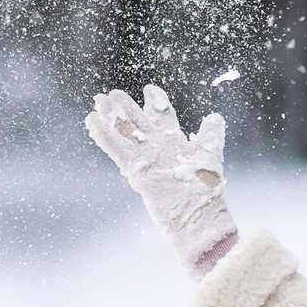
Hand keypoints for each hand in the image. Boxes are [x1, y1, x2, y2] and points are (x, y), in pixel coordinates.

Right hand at [84, 83, 237, 275]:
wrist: (198, 219)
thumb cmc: (207, 190)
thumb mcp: (210, 155)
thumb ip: (210, 135)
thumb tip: (214, 117)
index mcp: (174, 143)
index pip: (162, 117)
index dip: (155, 102)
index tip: (149, 88)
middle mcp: (158, 149)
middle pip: (138, 122)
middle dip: (126, 107)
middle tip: (113, 93)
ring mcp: (146, 160)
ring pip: (124, 133)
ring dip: (111, 117)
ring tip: (98, 101)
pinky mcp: (137, 171)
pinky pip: (117, 150)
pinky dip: (104, 135)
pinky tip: (92, 121)